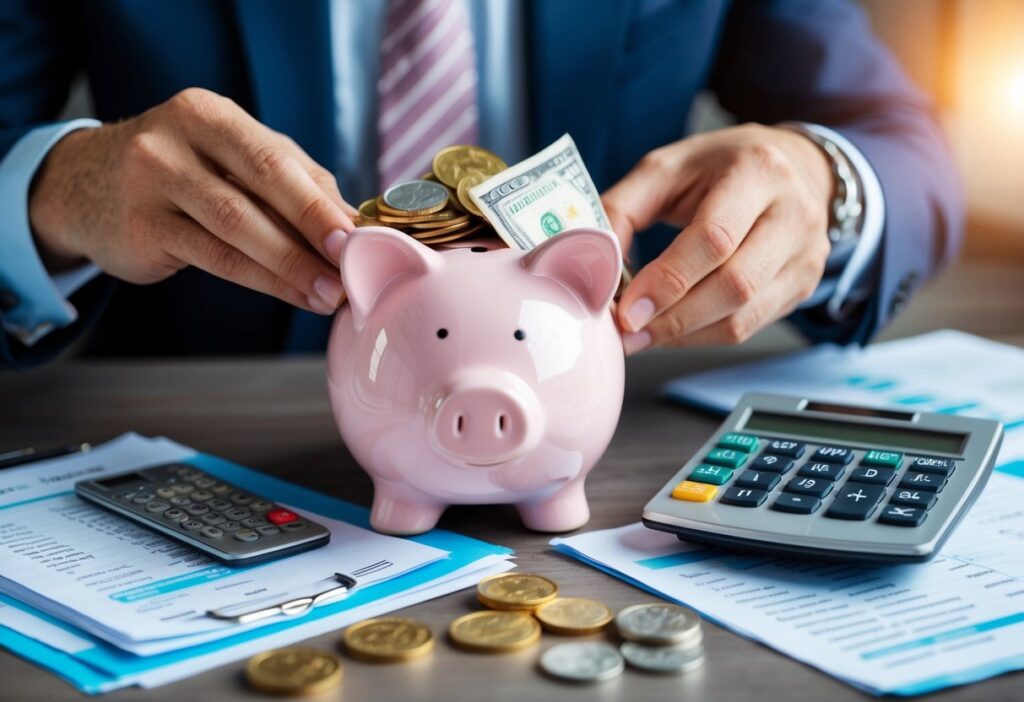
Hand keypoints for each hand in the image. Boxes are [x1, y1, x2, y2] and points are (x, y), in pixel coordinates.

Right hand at [29, 88, 356, 313]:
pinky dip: (264, 281)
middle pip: (259, 184)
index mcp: (209, 114)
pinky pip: (214, 259)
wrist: (83, 187)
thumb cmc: (182, 174)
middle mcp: (175, 140)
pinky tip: (296, 296)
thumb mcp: (232, 160)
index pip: (277, 158)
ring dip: (292, 265)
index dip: (322, 201)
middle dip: (313, 227)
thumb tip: (355, 224)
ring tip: (331, 292)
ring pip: (236, 228)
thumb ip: (293, 182)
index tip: (362, 237)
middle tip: (352, 265)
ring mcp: (151, 183)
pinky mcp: (141, 230)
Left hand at [602, 123, 832, 351]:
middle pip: (735, 286)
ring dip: (685, 334)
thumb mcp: (667, 167)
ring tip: (642, 336)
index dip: (668, 281)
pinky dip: (703, 336)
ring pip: (744, 317)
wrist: (795, 168)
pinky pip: (749, 327)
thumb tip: (593, 261)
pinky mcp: (803, 288)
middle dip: (673, 318)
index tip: (627, 308)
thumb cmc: (722, 167)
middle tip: (628, 331)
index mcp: (758, 171)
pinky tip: (672, 331)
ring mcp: (806, 256)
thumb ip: (622, 207)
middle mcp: (794, 214)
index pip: (714, 238)